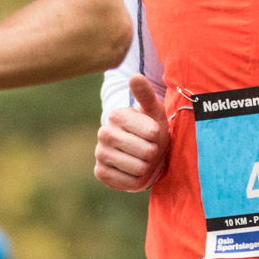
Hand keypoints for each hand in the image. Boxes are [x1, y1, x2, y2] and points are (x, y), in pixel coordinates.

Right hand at [95, 75, 169, 191]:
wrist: (142, 154)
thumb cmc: (151, 131)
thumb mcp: (154, 112)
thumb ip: (146, 95)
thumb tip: (135, 76)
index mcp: (117, 115)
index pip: (152, 132)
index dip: (158, 136)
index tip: (153, 133)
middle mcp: (103, 132)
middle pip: (146, 152)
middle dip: (153, 153)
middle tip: (148, 149)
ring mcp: (100, 153)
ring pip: (138, 168)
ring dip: (146, 167)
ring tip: (142, 160)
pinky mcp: (100, 173)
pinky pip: (128, 182)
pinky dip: (136, 180)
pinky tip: (132, 171)